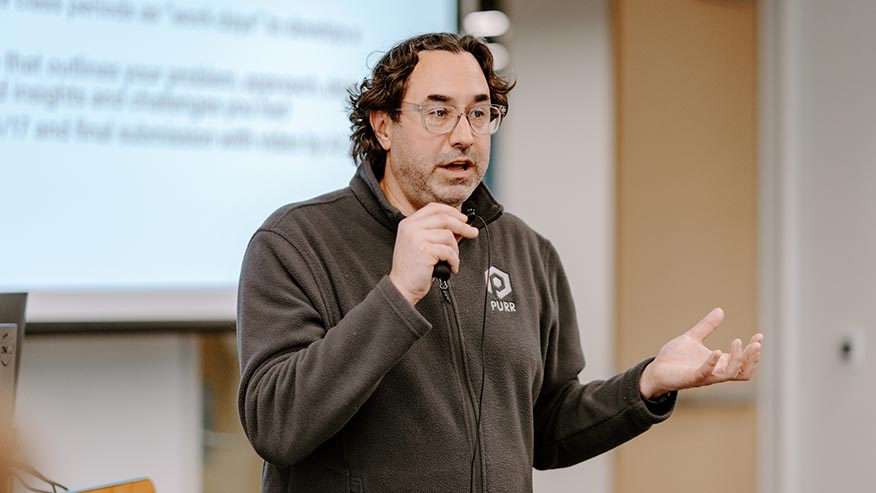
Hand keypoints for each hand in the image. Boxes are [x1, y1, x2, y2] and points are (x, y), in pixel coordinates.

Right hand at [389, 203, 478, 304]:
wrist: (402, 287)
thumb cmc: (412, 268)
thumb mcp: (422, 245)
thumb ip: (438, 233)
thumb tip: (461, 227)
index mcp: (408, 224)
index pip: (433, 208)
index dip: (451, 211)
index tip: (463, 219)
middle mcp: (411, 228)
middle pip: (444, 218)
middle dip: (462, 226)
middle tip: (472, 233)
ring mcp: (416, 238)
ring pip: (448, 235)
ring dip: (455, 250)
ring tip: (452, 260)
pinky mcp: (424, 251)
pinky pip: (448, 251)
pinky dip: (454, 261)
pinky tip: (451, 267)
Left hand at [639, 308, 762, 398]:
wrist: (655, 370)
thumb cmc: (674, 358)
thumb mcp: (692, 338)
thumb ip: (706, 327)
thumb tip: (720, 311)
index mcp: (718, 363)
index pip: (743, 361)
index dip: (753, 351)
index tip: (759, 336)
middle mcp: (715, 372)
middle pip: (743, 371)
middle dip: (752, 358)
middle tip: (755, 343)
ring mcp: (704, 376)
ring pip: (730, 374)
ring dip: (737, 359)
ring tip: (737, 342)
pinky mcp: (691, 378)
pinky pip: (706, 373)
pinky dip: (712, 362)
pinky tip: (717, 351)